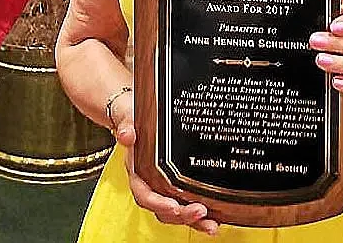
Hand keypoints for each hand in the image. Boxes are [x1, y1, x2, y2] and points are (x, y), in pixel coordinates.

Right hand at [110, 93, 218, 234]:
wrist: (136, 117)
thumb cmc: (133, 121)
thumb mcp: (129, 120)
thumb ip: (128, 128)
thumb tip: (127, 135)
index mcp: (137, 172)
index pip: (144, 194)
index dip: (158, 203)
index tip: (173, 207)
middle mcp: (150, 183)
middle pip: (163, 209)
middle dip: (182, 215)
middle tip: (200, 212)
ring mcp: (163, 186)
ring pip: (176, 211)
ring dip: (193, 220)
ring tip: (211, 225)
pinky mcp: (176, 185)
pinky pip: (186, 203)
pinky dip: (199, 213)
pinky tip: (215, 217)